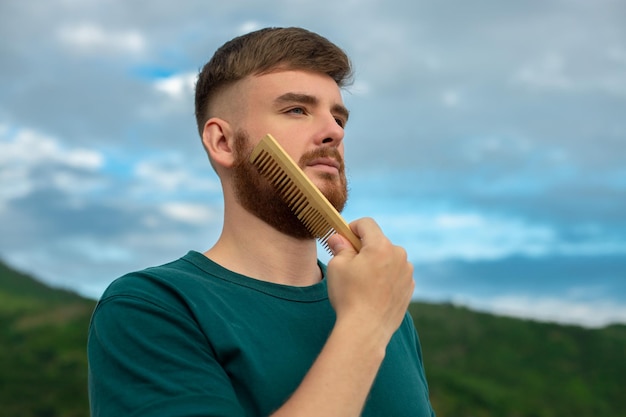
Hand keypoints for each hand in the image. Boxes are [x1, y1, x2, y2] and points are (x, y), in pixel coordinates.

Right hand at [326, 217, 414, 343]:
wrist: (366, 329)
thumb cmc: (349, 296)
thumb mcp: (337, 266)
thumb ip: (340, 247)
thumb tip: (338, 238)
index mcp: (381, 246)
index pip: (367, 224)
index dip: (352, 228)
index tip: (343, 240)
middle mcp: (399, 255)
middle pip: (378, 242)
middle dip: (364, 248)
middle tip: (349, 264)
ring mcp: (407, 272)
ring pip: (388, 258)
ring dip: (376, 263)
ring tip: (362, 283)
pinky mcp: (409, 288)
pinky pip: (395, 274)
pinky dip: (385, 278)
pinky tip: (373, 293)